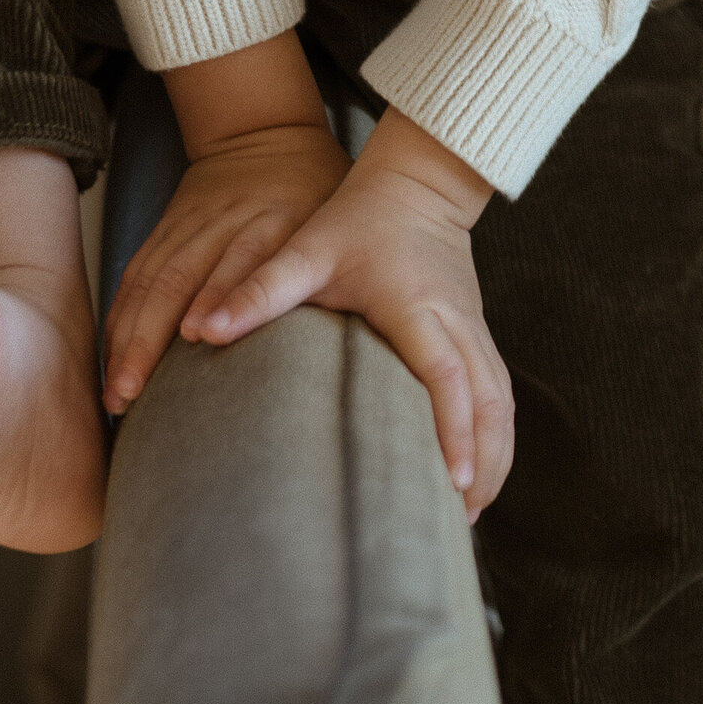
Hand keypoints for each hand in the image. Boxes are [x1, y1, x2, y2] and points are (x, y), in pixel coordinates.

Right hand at [100, 116, 349, 412]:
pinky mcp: (167, 227)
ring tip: (116, 393)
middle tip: (134, 395)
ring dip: (128, 338)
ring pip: (150, 281)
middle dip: (151, 340)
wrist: (266, 130)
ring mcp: (189, 225)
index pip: (244, 261)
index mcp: (275, 220)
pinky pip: (137, 272)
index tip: (199, 338)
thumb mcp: (335, 218)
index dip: (221, 298)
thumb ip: (334, 271)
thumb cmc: (315, 187)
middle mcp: (225, 222)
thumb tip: (356, 339)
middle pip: (180, 279)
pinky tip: (111, 353)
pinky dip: (121, 314)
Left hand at [194, 114, 513, 514]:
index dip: (453, 429)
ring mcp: (474, 328)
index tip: (453, 481)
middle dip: (481, 462)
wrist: (417, 182)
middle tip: (461, 521)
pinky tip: (480, 472)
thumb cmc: (359, 218)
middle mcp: (456, 321)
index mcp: (417, 306)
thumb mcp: (306, 251)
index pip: (446, 375)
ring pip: (500, 402)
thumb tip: (202, 330)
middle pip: (487, 402)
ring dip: (494, 456)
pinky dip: (495, 435)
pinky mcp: (477, 332)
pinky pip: (498, 393)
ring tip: (470, 513)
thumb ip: (259, 290)